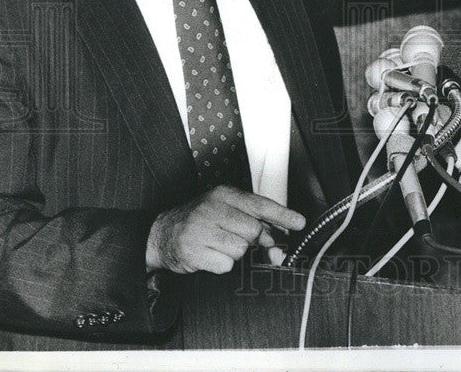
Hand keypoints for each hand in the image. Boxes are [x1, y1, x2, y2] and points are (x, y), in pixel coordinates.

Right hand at [145, 185, 305, 273]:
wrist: (161, 234)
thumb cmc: (200, 221)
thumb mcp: (225, 210)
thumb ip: (252, 219)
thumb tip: (277, 238)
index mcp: (223, 194)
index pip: (260, 204)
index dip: (283, 215)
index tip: (299, 223)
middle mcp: (212, 208)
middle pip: (253, 230)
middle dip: (253, 239)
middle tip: (239, 238)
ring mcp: (201, 230)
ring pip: (241, 249)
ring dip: (235, 253)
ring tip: (218, 244)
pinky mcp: (193, 252)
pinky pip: (225, 265)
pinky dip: (222, 264)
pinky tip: (210, 255)